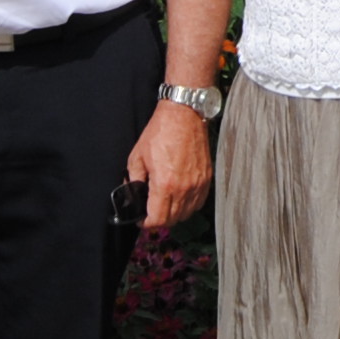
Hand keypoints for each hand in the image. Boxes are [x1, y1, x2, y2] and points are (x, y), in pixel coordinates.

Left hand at [131, 98, 212, 231]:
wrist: (184, 115)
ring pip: (187, 213)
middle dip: (159, 220)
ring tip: (165, 205)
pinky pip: (198, 202)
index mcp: (164, 184)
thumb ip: (133, 179)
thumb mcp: (137, 156)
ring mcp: (197, 184)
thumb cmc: (160, 132)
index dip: (147, 223)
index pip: (158, 219)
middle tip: (151, 212)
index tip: (142, 220)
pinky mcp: (206, 178)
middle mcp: (183, 188)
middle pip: (173, 220)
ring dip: (174, 214)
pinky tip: (180, 198)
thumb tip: (132, 193)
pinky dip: (189, 205)